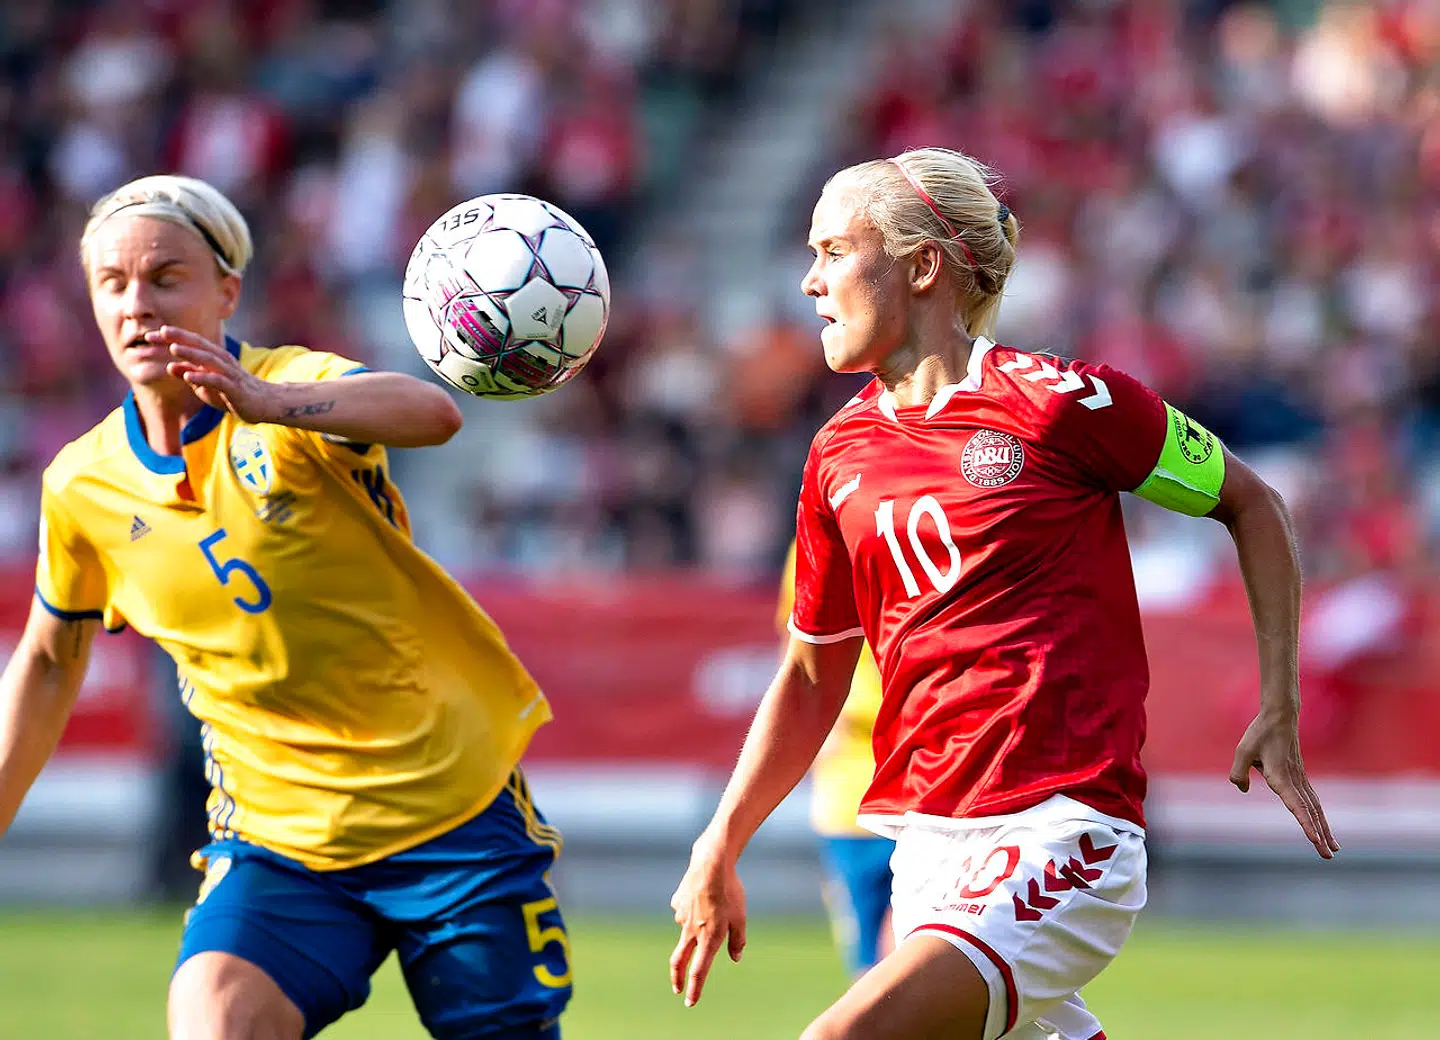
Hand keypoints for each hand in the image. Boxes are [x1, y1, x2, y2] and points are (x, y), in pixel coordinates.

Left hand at [152, 327, 274, 422]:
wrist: (265, 403)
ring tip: (173, 349)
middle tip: (155, 334)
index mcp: (214, 357)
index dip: (172, 338)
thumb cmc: (234, 393)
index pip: (191, 343)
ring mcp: (229, 373)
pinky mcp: (235, 388)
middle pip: (198, 345)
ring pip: (208, 359)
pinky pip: (218, 381)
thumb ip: (190, 374)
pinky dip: (203, 377)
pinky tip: (189, 376)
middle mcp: (222, 360)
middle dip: (177, 339)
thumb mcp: (207, 384)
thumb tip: (171, 367)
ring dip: (190, 353)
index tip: (150, 335)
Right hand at [669, 839, 746, 1006]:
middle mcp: (691, 931)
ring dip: (695, 928)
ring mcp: (681, 916)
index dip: (695, 989)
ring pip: (686, 929)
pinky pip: (684, 911)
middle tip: (677, 988)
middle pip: (679, 960)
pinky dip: (692, 910)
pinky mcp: (677, 902)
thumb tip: (736, 957)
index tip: (690, 1002)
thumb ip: (738, 941)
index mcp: (708, 938)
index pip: (699, 971)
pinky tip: (702, 896)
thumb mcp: (741, 918)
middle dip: (677, 977)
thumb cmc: (730, 891)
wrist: (711, 863)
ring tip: (713, 907)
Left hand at [1230, 707, 1339, 858]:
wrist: (1280, 717)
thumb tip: (1242, 788)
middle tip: (1328, 856)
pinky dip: (1318, 816)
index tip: (1314, 839)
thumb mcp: (1242, 751)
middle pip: (1311, 812)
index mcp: (1281, 776)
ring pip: (1315, 808)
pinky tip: (1323, 826)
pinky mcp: (1300, 777)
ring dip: (1324, 829)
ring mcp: (1300, 779)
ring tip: (1333, 848)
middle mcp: (1294, 780)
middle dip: (1320, 835)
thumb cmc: (1260, 733)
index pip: (1296, 804)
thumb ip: (1238, 772)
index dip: (1305, 823)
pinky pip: (1312, 800)